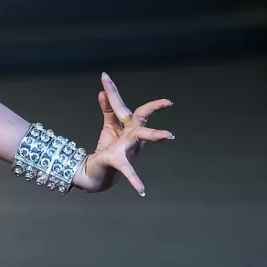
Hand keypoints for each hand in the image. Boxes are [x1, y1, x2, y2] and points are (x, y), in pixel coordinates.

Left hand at [76, 73, 174, 195]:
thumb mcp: (108, 127)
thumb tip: (102, 92)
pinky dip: (135, 180)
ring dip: (154, 135)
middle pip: (141, 118)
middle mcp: (131, 136)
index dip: (111, 90)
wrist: (98, 173)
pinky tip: (142, 190)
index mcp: (126, 126)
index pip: (119, 105)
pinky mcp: (119, 162)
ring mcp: (127, 148)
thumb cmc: (108, 148)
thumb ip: (108, 110)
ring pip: (141, 137)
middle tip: (167, 102)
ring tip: (169, 135)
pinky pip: (129, 171)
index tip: (104, 76)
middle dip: (152, 108)